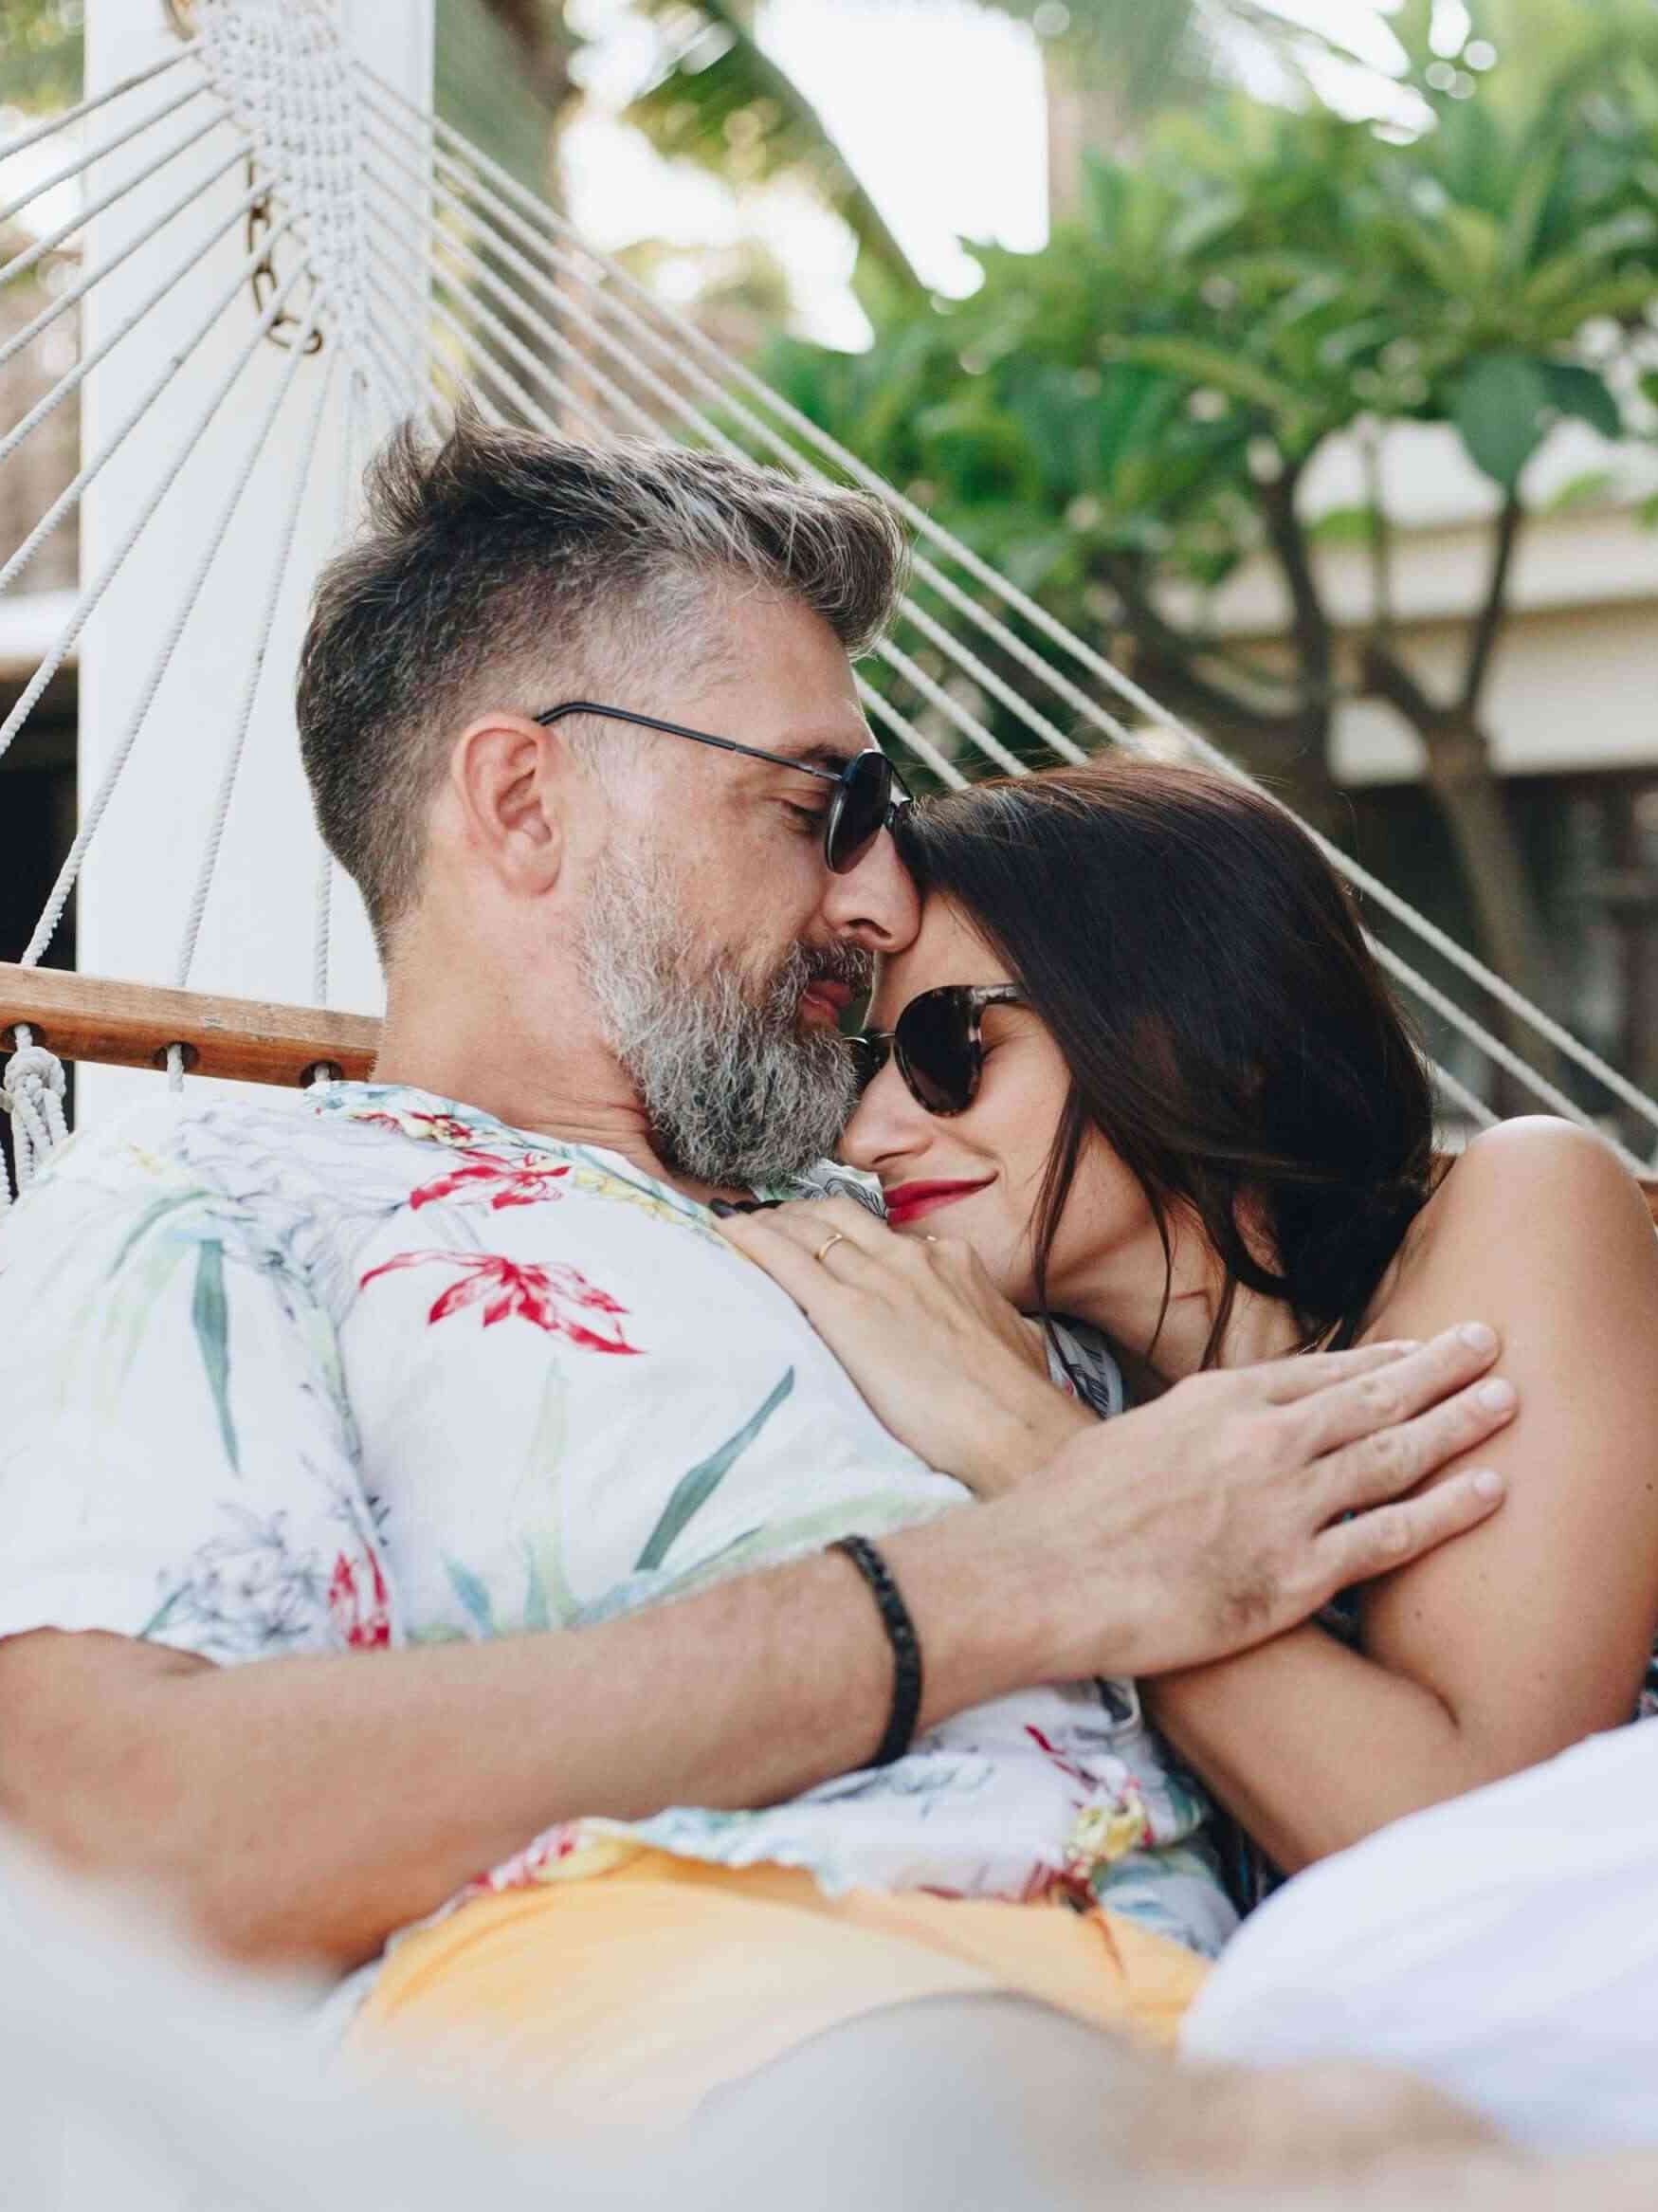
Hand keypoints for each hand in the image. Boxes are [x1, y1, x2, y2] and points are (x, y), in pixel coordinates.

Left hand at [714, 1195, 1093, 1494]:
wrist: (1015, 1427)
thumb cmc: (1020, 1401)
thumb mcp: (1017, 1342)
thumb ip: (996, 1325)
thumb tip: (1007, 1334)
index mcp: (951, 1262)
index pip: (885, 1234)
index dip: (847, 1234)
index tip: (826, 1240)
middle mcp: (912, 1258)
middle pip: (841, 1216)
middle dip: (800, 1214)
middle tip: (771, 1223)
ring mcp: (877, 1280)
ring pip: (809, 1229)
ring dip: (771, 1221)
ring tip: (740, 1224)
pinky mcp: (846, 1311)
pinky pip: (787, 1261)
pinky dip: (753, 1241)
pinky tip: (727, 1233)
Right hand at [908, 1325, 1515, 1681]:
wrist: (1041, 1573)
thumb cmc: (1063, 1511)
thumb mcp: (1127, 1435)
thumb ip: (1184, 1429)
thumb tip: (1202, 1433)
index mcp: (1218, 1399)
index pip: (1320, 1370)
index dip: (1379, 1359)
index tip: (1418, 1349)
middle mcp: (1263, 1440)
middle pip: (1373, 1397)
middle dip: (1439, 1370)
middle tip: (1489, 1344)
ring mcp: (1285, 1505)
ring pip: (1396, 1455)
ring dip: (1460, 1425)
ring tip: (1508, 1402)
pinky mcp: (1293, 1575)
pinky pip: (1390, 1537)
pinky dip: (1448, 1511)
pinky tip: (1490, 1490)